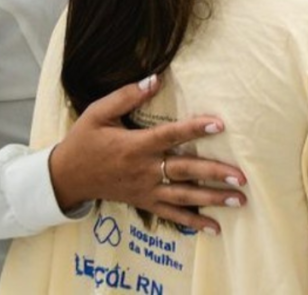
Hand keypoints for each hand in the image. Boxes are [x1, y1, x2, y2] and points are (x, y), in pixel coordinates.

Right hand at [48, 74, 246, 234]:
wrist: (66, 177)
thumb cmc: (84, 141)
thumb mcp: (98, 113)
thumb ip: (127, 95)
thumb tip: (155, 78)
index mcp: (135, 145)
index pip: (170, 135)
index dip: (194, 129)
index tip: (219, 125)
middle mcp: (144, 170)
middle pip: (184, 170)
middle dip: (214, 174)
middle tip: (241, 177)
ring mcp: (146, 190)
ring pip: (184, 196)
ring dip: (212, 199)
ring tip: (239, 201)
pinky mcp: (145, 203)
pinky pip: (172, 215)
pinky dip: (194, 223)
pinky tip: (216, 228)